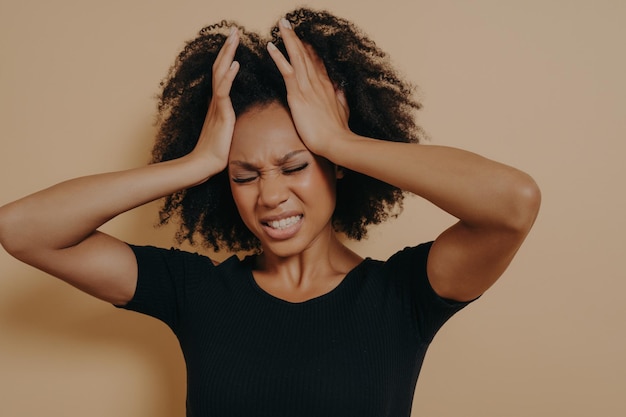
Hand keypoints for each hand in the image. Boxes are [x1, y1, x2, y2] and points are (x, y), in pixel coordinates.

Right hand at [191, 27, 239, 172]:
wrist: (204, 165)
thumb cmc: (215, 152)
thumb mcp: (226, 131)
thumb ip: (230, 120)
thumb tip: (236, 117)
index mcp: (219, 103)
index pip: (222, 73)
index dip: (228, 57)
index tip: (234, 42)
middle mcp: (216, 100)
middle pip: (220, 67)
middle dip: (227, 48)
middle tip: (234, 30)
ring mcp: (217, 106)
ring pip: (220, 73)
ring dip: (228, 54)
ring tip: (234, 37)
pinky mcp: (220, 114)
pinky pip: (223, 91)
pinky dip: (229, 76)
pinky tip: (235, 63)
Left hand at [267, 18, 350, 157]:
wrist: (337, 142)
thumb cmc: (338, 131)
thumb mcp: (343, 110)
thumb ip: (340, 97)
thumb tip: (341, 89)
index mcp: (327, 86)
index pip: (317, 62)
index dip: (309, 49)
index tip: (303, 38)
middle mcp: (318, 82)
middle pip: (306, 54)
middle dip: (296, 38)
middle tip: (287, 24)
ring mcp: (308, 86)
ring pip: (297, 57)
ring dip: (288, 39)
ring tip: (280, 26)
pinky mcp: (298, 94)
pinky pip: (286, 70)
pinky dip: (278, 57)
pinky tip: (270, 46)